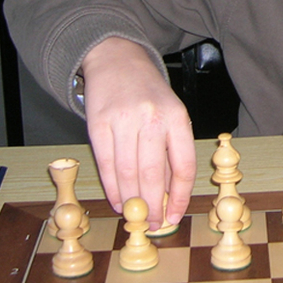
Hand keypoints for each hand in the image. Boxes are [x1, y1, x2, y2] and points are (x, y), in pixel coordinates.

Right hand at [81, 37, 195, 229]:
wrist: (118, 60)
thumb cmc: (149, 93)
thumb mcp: (171, 115)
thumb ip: (171, 151)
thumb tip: (169, 196)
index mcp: (177, 117)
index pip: (183, 166)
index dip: (180, 197)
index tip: (175, 215)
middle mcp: (152, 118)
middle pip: (153, 174)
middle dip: (153, 205)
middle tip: (151, 223)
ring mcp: (124, 120)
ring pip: (127, 172)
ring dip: (131, 200)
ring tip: (134, 215)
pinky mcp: (98, 123)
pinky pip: (105, 163)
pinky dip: (111, 187)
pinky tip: (117, 200)